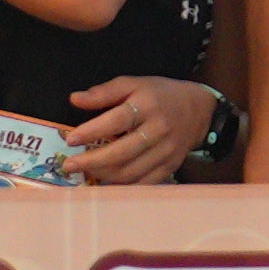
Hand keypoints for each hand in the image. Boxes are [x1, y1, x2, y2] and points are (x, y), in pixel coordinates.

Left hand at [62, 74, 220, 186]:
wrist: (199, 110)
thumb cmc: (160, 95)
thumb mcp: (134, 84)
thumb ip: (104, 92)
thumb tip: (75, 99)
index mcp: (148, 106)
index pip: (117, 121)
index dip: (92, 131)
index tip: (71, 139)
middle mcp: (159, 130)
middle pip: (122, 153)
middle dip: (91, 162)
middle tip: (69, 165)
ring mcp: (166, 152)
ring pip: (130, 172)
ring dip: (102, 175)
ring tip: (84, 171)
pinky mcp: (170, 167)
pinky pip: (143, 183)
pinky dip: (122, 186)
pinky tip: (105, 181)